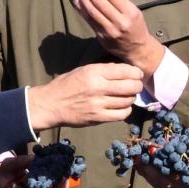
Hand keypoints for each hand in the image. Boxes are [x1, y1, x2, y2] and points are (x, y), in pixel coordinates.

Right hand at [27, 61, 143, 129]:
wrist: (51, 105)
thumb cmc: (67, 85)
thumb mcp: (83, 70)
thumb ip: (103, 70)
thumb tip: (124, 70)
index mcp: (94, 72)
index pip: (125, 71)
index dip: (136, 72)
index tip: (137, 74)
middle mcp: (98, 87)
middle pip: (130, 86)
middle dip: (137, 85)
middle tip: (136, 85)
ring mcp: (98, 104)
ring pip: (128, 101)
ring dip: (131, 98)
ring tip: (127, 96)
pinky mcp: (98, 118)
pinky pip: (121, 114)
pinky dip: (126, 110)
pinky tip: (122, 107)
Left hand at [74, 0, 164, 74]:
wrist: (137, 49)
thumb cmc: (136, 26)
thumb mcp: (135, 12)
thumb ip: (120, 2)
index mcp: (130, 13)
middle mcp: (120, 22)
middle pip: (101, 3)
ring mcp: (109, 31)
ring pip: (93, 12)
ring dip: (84, 0)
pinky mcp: (101, 37)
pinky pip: (89, 21)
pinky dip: (82, 10)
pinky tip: (78, 2)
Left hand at [133, 134, 188, 187]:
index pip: (172, 171)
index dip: (160, 160)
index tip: (151, 149)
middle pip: (160, 179)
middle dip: (147, 167)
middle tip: (136, 155)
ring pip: (160, 185)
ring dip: (148, 174)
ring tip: (137, 163)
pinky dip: (155, 181)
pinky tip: (150, 174)